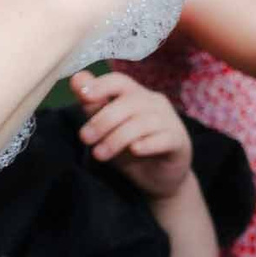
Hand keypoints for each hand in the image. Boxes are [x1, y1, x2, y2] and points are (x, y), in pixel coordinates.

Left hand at [71, 70, 191, 197]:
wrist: (159, 178)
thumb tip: (76, 79)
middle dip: (103, 120)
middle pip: (129, 102)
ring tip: (100, 154)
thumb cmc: (131, 149)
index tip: (83, 96)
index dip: (101, 85)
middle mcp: (155, 103)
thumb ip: (93, 105)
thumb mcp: (107, 129)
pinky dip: (147, 143)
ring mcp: (169, 121)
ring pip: (142, 122)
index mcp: (136, 95)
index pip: (119, 81)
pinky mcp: (179, 142)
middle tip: (85, 138)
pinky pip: (163, 138)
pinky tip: (135, 150)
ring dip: (117, 138)